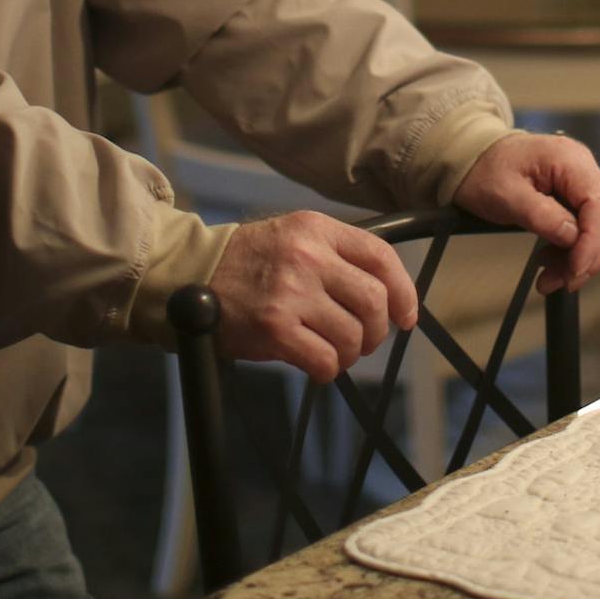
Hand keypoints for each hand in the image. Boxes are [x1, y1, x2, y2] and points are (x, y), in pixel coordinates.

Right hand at [209, 211, 418, 381]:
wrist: (195, 274)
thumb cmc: (252, 262)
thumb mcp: (295, 237)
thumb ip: (337, 257)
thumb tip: (388, 297)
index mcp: (316, 228)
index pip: (381, 257)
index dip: (403, 292)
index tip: (404, 316)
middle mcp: (307, 256)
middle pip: (374, 301)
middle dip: (376, 330)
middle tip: (361, 340)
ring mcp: (291, 292)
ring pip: (353, 336)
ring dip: (350, 353)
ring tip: (332, 351)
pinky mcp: (275, 327)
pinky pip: (325, 360)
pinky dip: (327, 370)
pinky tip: (314, 364)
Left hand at [455, 133, 599, 295]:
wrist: (470, 156)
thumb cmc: (484, 170)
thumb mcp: (505, 195)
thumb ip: (541, 215)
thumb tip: (573, 238)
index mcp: (568, 159)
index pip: (599, 205)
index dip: (592, 242)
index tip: (574, 269)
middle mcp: (582, 167)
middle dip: (590, 255)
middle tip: (564, 281)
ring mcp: (580, 180)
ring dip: (581, 258)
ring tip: (552, 277)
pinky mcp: (574, 194)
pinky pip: (586, 226)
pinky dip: (573, 250)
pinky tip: (553, 263)